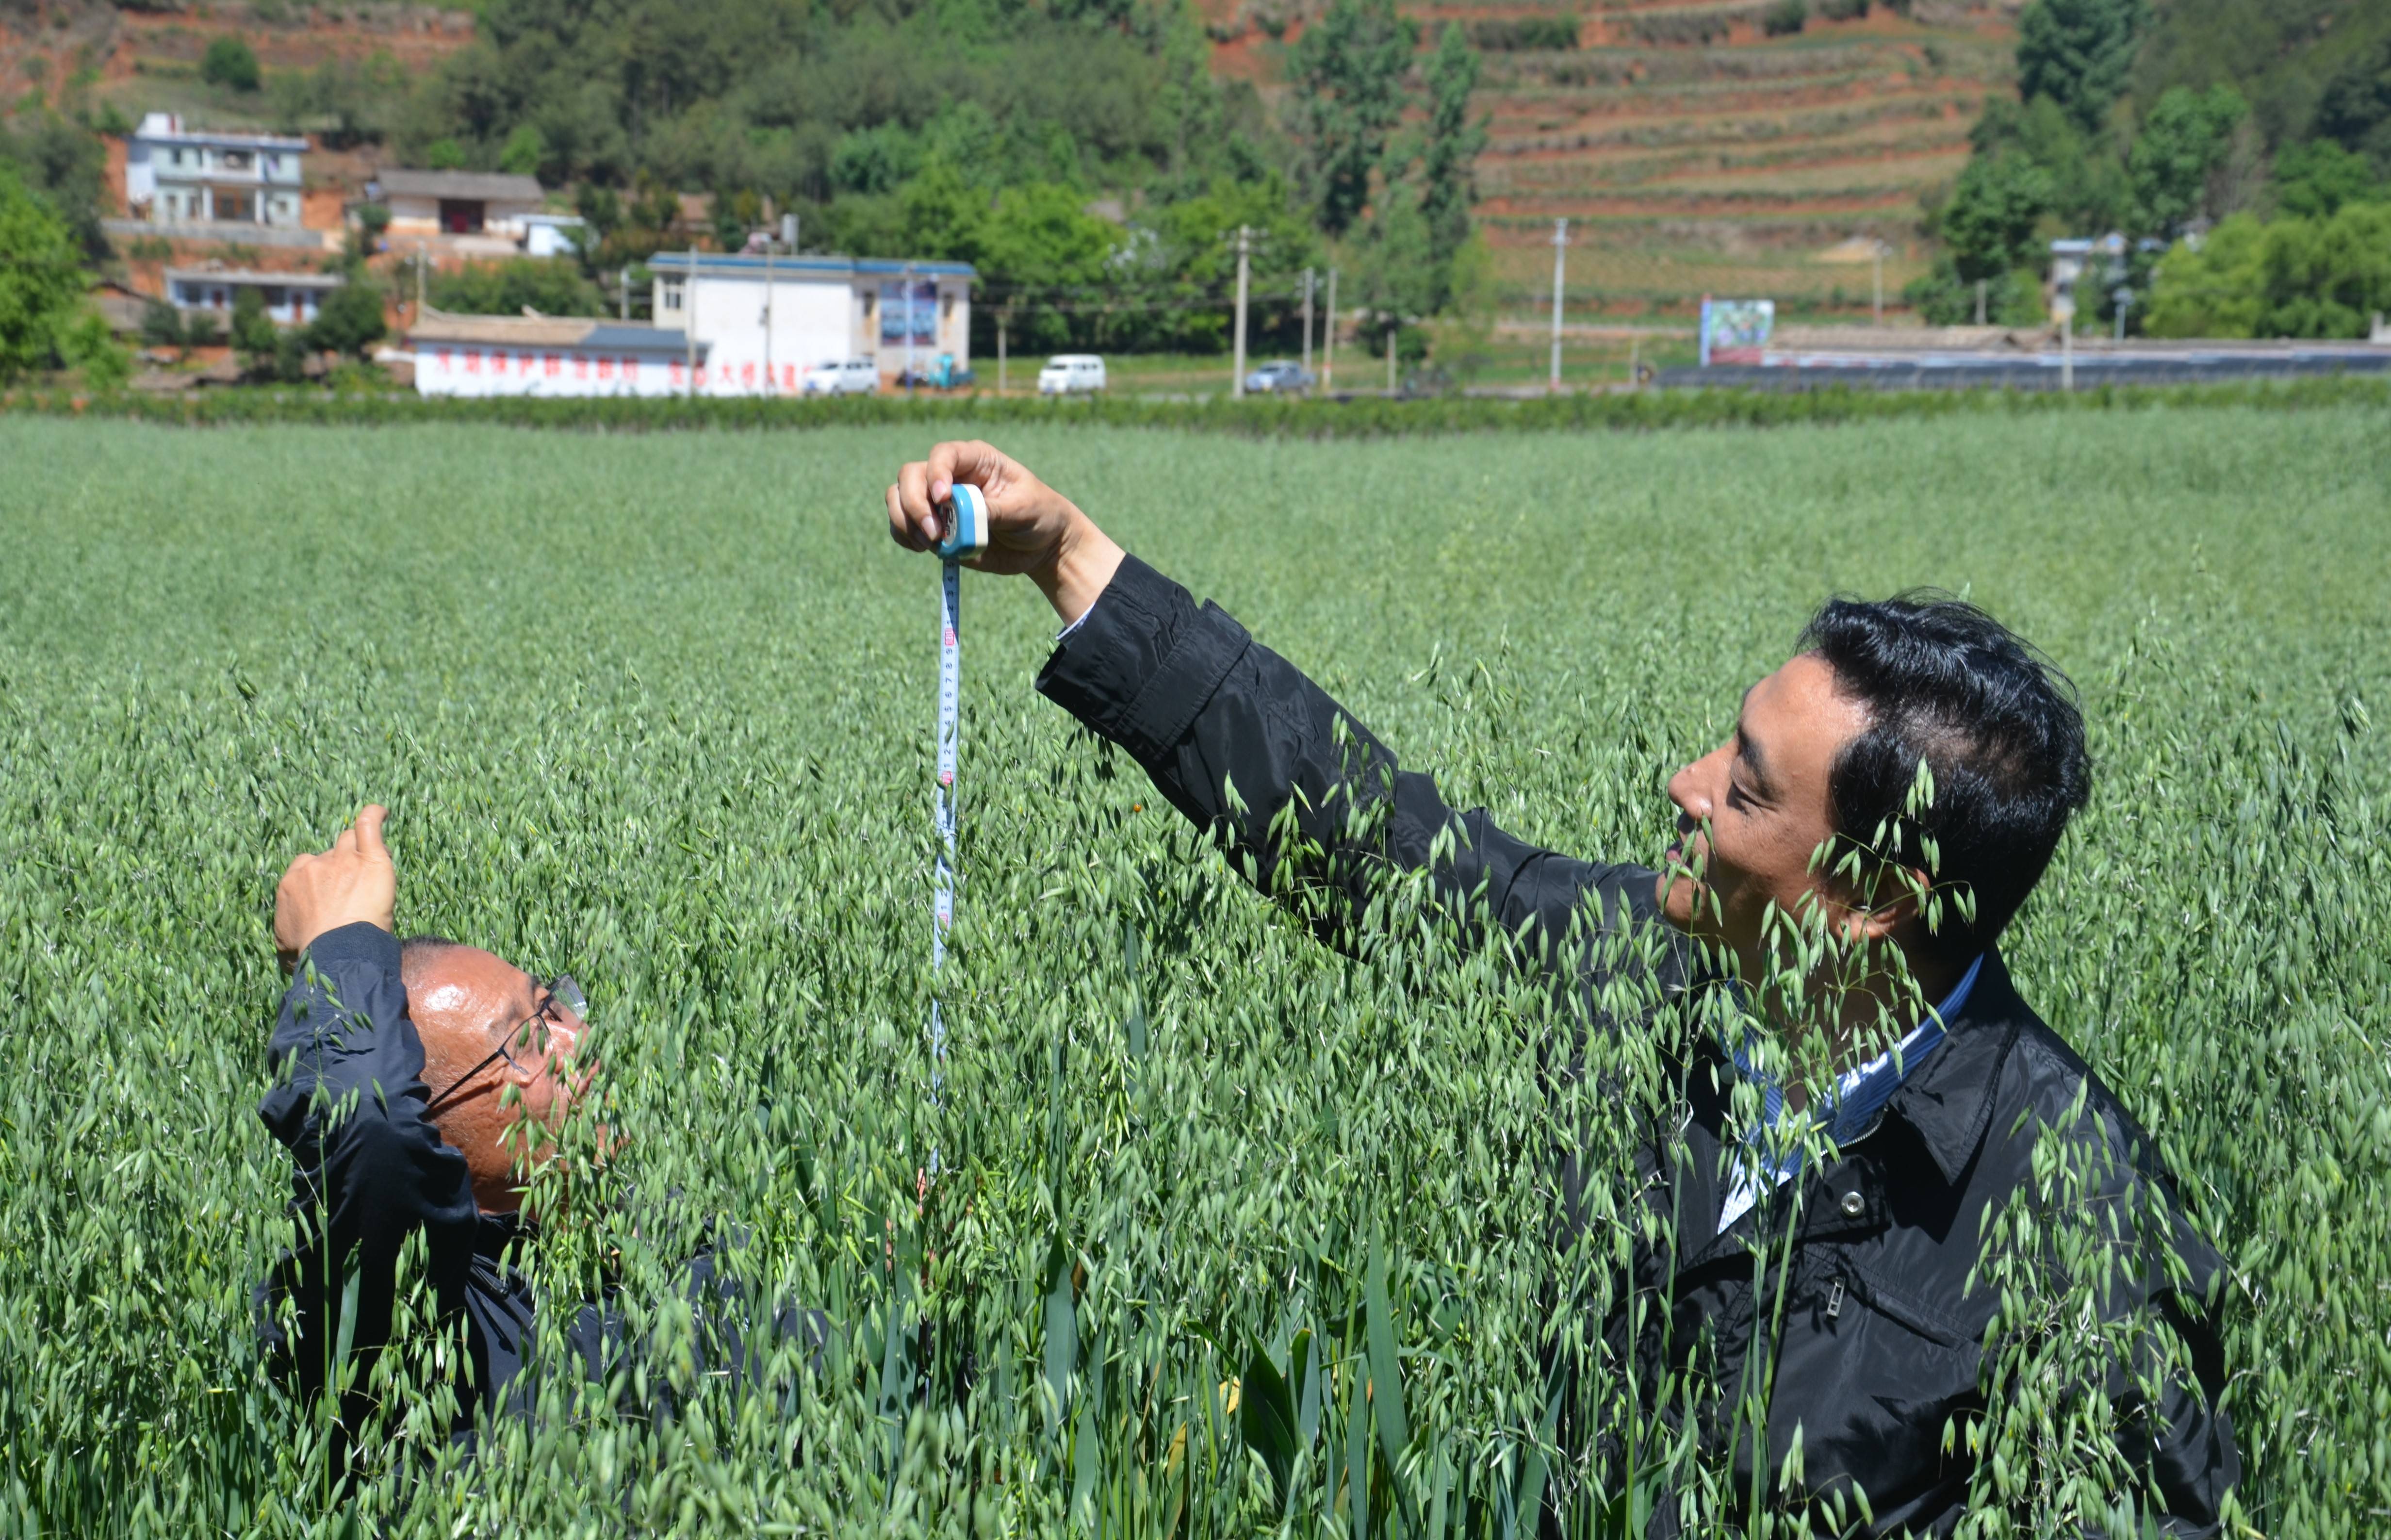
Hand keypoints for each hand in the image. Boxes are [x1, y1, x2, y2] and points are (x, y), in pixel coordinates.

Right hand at [273, 804, 397, 970]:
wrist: (336, 949)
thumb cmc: (314, 950)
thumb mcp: (288, 943)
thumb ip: (288, 933)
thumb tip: (290, 949)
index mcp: (293, 882)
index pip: (308, 866)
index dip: (323, 875)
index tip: (334, 890)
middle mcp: (315, 866)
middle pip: (330, 853)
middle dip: (342, 865)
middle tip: (355, 887)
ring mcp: (342, 860)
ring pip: (349, 840)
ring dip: (358, 848)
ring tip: (370, 864)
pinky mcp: (369, 859)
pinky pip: (369, 825)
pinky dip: (375, 816)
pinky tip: (381, 812)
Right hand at [886, 440, 1124, 622]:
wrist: (1042, 545)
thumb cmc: (1039, 515)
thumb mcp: (1024, 508)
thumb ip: (993, 510)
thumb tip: (961, 517)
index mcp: (976, 460)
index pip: (944, 454)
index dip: (936, 473)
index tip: (943, 498)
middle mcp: (951, 476)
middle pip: (910, 475)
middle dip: (914, 503)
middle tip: (934, 533)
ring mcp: (939, 502)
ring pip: (898, 498)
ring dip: (905, 521)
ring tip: (930, 544)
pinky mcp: (935, 527)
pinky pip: (904, 526)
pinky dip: (904, 537)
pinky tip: (924, 549)